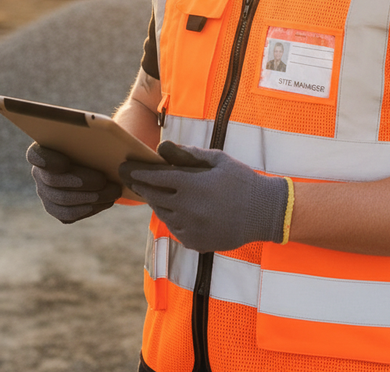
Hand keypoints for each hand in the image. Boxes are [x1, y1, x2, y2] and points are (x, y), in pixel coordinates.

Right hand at [27, 142, 120, 223]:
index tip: (65, 164)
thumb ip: (94, 133)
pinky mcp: (56, 208)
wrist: (98, 159)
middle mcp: (40, 172)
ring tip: (113, 192)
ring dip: (90, 198)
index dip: (47, 161)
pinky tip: (106, 201)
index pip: (35, 155)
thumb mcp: (96, 133)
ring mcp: (45, 193)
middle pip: (52, 181)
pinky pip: (68, 215)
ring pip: (62, 201)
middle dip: (80, 182)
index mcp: (44, 148)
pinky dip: (90, 209)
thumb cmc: (96, 140)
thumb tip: (106, 137)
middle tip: (102, 180)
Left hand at [119, 141, 287, 252]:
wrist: (264, 212)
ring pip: (162, 214)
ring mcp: (191, 228)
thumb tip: (163, 146)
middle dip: (140, 186)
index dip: (139, 172)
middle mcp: (187, 208)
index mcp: (192, 185)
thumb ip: (188, 154)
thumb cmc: (241, 180)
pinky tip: (174, 209)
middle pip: (154, 196)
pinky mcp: (196, 243)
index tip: (125, 167)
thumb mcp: (217, 160)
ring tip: (151, 192)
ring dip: (155, 202)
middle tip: (129, 179)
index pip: (156, 177)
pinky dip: (172, 219)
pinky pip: (175, 229)